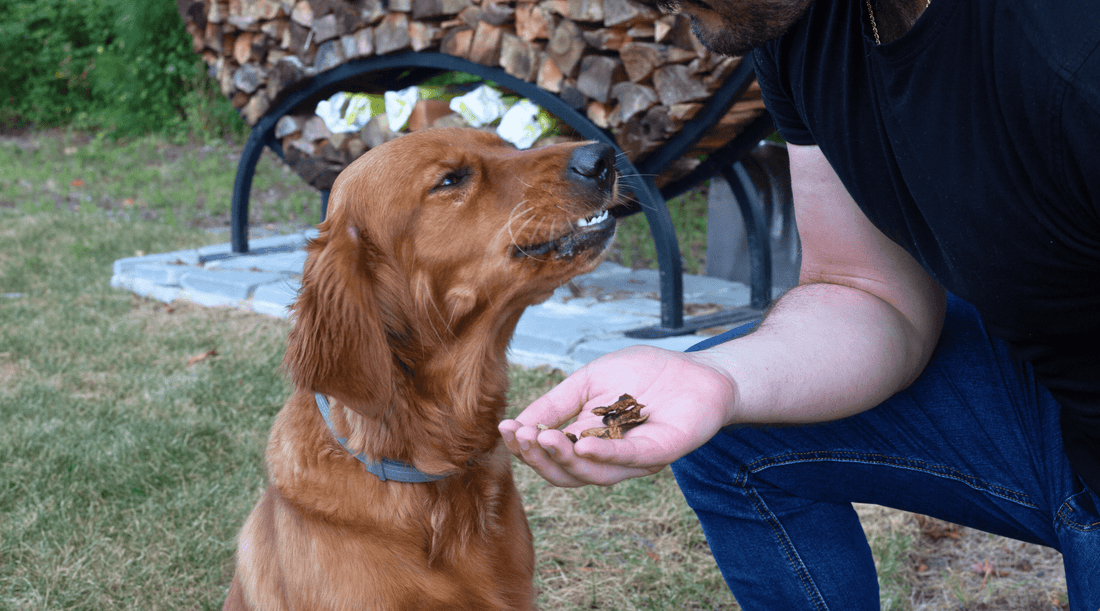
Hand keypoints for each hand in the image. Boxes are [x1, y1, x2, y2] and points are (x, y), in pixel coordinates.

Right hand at [499, 345, 736, 486]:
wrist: (698, 370)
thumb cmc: (645, 373)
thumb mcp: (590, 380)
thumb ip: (558, 402)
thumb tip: (517, 422)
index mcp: (588, 441)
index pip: (551, 455)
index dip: (525, 447)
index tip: (504, 429)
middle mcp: (608, 458)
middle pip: (566, 473)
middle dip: (539, 457)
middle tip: (521, 437)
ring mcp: (634, 461)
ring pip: (592, 474)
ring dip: (564, 458)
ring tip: (544, 438)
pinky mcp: (659, 453)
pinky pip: (627, 460)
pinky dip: (602, 454)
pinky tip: (581, 443)